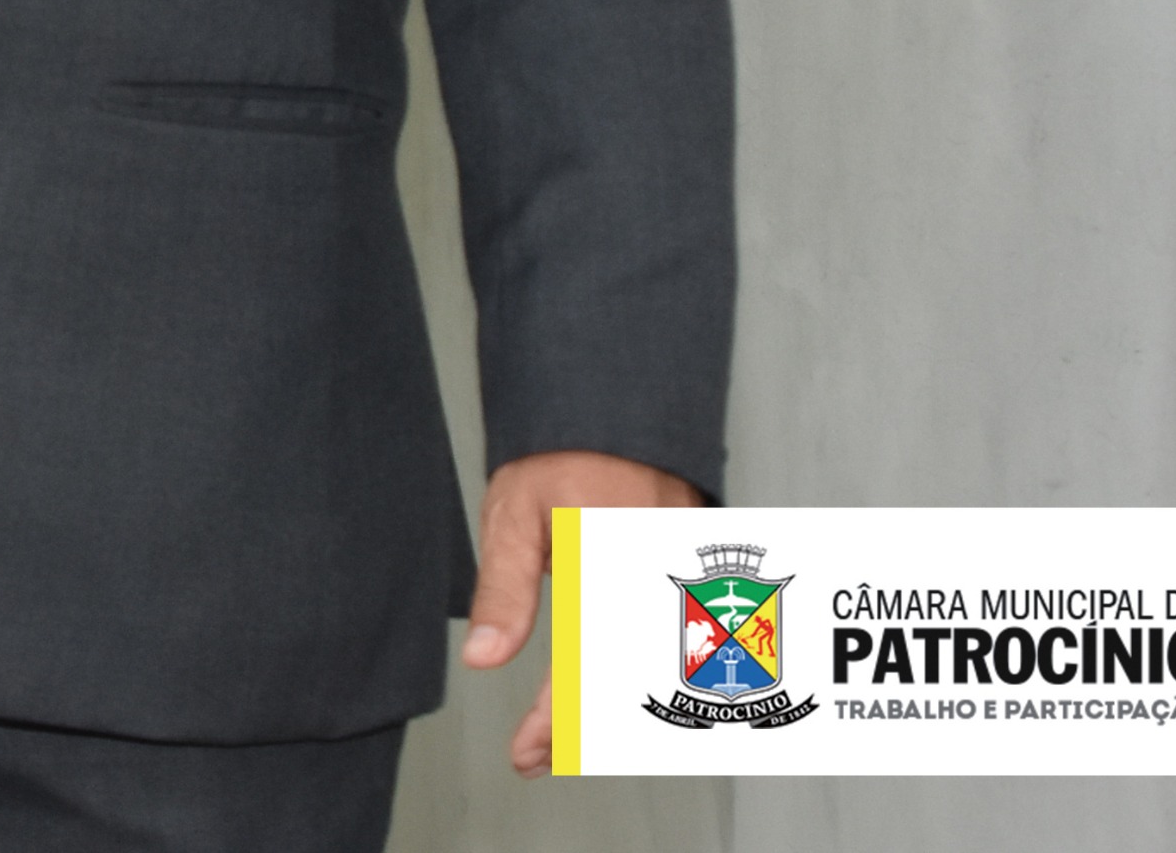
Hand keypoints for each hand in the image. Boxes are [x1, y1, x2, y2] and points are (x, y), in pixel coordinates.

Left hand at [466, 448, 701, 772]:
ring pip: (655, 678)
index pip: (588, 667)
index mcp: (611, 570)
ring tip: (556, 740)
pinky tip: (603, 704)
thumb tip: (484, 656)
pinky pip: (670, 652)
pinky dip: (636, 685)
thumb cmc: (562, 461)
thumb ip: (503, 590)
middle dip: (580, 730)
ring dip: (607, 716)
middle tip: (535, 755)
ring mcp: (683, 589)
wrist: (616, 420)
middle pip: (629, 686)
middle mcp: (657, 586)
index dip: (556, 719)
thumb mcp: (513, 517)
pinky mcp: (691, 590)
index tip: (525, 751)